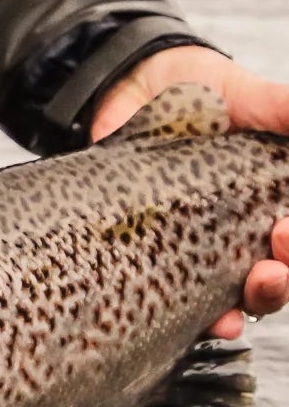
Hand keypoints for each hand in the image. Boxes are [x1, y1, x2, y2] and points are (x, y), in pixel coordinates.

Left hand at [91, 45, 288, 336]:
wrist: (132, 85)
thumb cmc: (203, 91)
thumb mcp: (252, 96)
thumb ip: (284, 108)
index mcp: (277, 198)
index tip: (287, 230)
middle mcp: (248, 228)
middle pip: (281, 273)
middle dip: (284, 278)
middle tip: (274, 259)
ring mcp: (205, 242)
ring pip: (242, 292)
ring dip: (255, 301)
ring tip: (250, 294)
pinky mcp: (160, 248)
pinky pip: (184, 295)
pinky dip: (202, 315)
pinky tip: (214, 320)